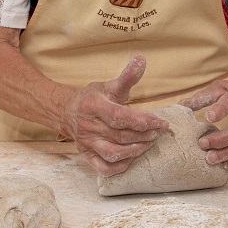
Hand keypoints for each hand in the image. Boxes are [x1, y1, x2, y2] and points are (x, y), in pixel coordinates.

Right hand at [60, 55, 168, 174]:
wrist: (66, 111)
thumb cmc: (93, 98)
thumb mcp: (109, 86)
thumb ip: (127, 77)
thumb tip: (141, 59)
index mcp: (93, 106)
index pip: (120, 116)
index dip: (142, 121)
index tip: (161, 122)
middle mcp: (88, 126)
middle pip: (120, 136)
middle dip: (144, 135)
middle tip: (159, 132)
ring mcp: (86, 143)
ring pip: (113, 153)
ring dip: (135, 151)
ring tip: (149, 144)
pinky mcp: (86, 155)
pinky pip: (103, 168)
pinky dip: (120, 166)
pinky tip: (132, 158)